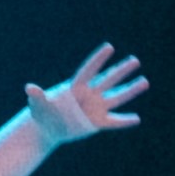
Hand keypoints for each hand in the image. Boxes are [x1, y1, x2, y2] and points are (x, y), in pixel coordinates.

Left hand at [24, 43, 147, 146]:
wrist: (47, 128)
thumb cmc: (41, 113)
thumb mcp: (38, 105)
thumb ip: (37, 95)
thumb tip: (30, 88)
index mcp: (76, 87)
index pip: (90, 70)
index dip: (98, 59)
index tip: (109, 47)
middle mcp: (89, 95)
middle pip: (108, 80)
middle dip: (121, 71)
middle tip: (135, 60)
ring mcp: (95, 108)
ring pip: (116, 98)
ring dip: (131, 90)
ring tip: (145, 82)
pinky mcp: (97, 123)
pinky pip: (114, 122)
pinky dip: (125, 121)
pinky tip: (137, 119)